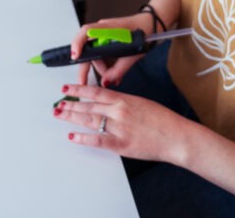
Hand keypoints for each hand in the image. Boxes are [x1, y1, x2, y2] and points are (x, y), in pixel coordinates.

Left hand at [53, 84, 190, 164]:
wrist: (177, 136)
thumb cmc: (163, 120)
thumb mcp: (141, 102)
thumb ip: (123, 101)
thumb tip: (107, 101)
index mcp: (124, 99)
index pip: (95, 91)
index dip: (78, 89)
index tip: (66, 88)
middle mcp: (119, 111)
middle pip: (88, 106)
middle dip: (70, 105)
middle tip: (58, 104)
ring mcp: (119, 128)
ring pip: (89, 121)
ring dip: (72, 118)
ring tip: (60, 115)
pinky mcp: (121, 145)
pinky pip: (98, 140)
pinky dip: (83, 138)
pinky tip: (72, 136)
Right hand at [71, 14, 152, 85]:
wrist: (151, 25)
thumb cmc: (143, 33)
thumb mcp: (132, 56)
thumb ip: (117, 71)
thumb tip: (105, 82)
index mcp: (108, 28)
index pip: (86, 32)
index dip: (78, 44)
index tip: (75, 56)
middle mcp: (102, 29)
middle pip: (88, 48)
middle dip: (87, 67)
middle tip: (83, 81)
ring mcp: (104, 33)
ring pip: (95, 54)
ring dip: (101, 68)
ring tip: (112, 79)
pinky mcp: (107, 38)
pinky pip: (101, 53)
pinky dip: (106, 63)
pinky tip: (114, 73)